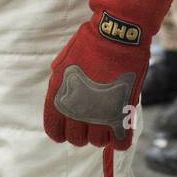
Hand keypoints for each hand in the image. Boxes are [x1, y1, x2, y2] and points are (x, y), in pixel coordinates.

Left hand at [43, 0, 176, 150]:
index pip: (55, 132)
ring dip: (102, 133)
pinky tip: (121, 128)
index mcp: (58, 98)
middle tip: (92, 119)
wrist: (115, 34)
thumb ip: (60, 87)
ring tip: (107, 119)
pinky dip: (120, 139)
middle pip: (77, 140)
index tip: (70, 127)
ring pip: (98, 142)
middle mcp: (76, 111)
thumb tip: (62, 103)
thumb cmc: (89, 44)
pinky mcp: (122, 113)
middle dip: (83, 132)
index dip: (62, 132)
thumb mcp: (63, 65)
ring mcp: (99, 114)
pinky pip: (120, 142)